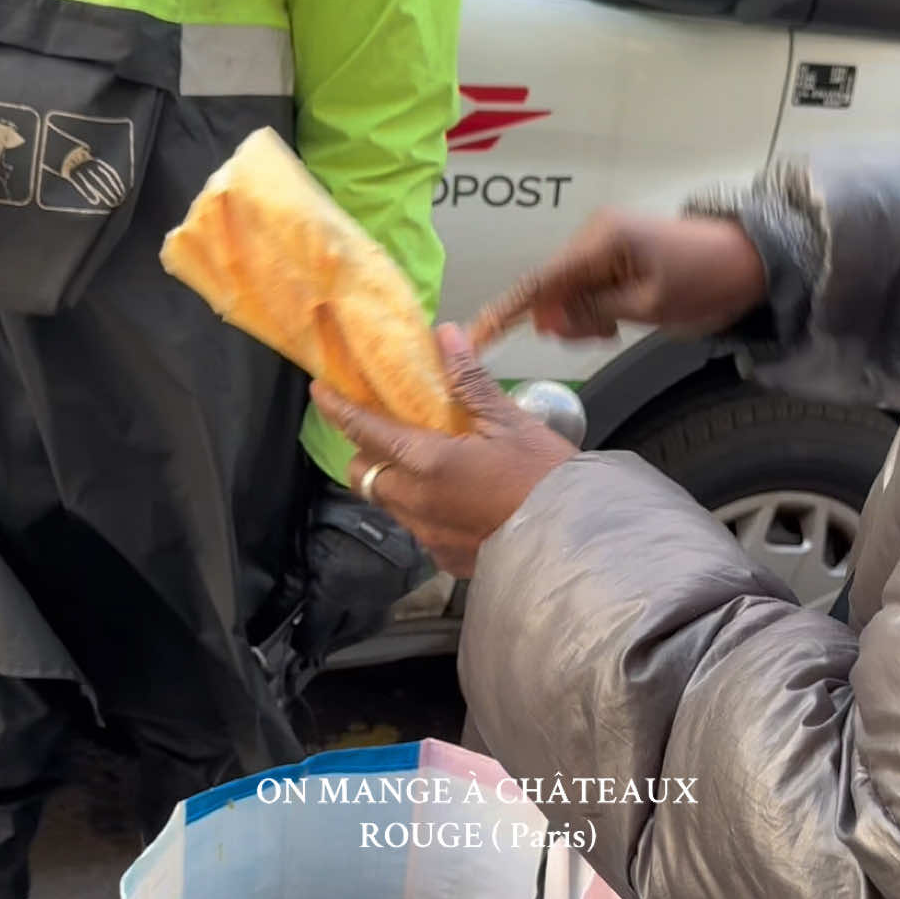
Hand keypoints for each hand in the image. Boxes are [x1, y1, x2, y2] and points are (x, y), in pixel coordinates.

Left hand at [309, 325, 576, 577]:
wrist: (577, 542)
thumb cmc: (547, 478)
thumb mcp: (510, 421)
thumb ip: (469, 381)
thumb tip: (445, 337)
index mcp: (427, 463)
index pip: (365, 432)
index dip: (338, 409)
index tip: (321, 392)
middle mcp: (417, 504)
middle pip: (366, 476)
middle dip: (367, 453)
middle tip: (387, 432)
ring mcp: (430, 538)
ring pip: (390, 505)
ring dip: (396, 483)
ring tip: (428, 466)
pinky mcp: (448, 561)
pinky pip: (420, 532)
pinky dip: (425, 512)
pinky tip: (456, 502)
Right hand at [472, 210, 767, 344]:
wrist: (750, 262)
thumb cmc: (706, 280)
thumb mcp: (647, 306)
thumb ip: (593, 312)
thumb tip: (547, 321)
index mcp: (602, 240)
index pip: (541, 280)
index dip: (507, 310)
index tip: (477, 335)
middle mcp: (594, 236)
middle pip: (549, 288)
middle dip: (563, 319)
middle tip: (604, 335)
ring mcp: (602, 245)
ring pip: (565, 293)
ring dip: (580, 318)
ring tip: (616, 326)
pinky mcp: (612, 257)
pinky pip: (583, 289)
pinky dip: (592, 311)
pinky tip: (616, 318)